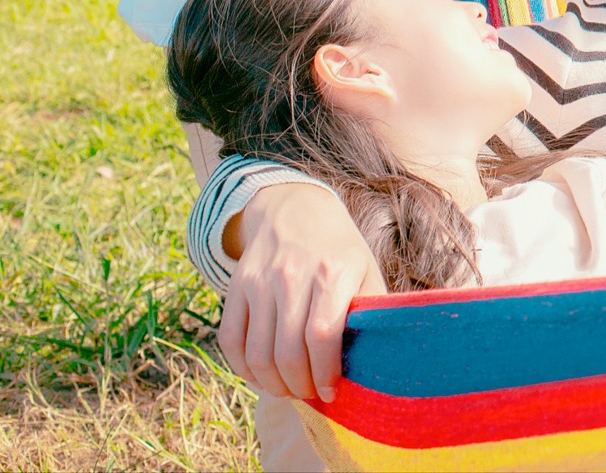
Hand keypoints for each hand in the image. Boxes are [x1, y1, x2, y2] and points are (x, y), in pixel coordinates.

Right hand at [217, 183, 384, 401]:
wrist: (296, 209)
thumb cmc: (339, 250)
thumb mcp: (365, 270)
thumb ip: (369, 311)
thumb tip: (374, 361)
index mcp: (332, 272)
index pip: (322, 335)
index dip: (324, 372)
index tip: (330, 392)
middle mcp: (292, 275)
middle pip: (287, 351)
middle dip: (299, 386)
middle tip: (308, 395)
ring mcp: (260, 280)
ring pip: (257, 352)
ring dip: (271, 384)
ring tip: (287, 390)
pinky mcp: (236, 286)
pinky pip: (231, 339)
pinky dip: (242, 368)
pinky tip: (260, 376)